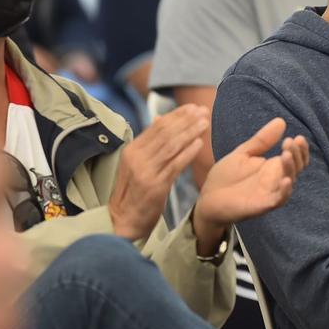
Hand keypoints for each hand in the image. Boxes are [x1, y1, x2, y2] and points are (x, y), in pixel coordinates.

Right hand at [108, 104, 208, 241]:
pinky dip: (188, 153)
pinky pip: (174, 165)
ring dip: (190, 132)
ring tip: (205, 123)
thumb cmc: (135, 191)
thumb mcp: (137, 163)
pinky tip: (199, 144)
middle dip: (186, 120)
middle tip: (203, 111)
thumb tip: (161, 118)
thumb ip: (150, 142)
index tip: (193, 107)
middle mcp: (137, 157)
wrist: (124, 220)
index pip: (157, 126)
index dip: (177, 115)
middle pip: (165, 132)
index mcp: (132, 149)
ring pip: (171, 146)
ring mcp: (145, 171)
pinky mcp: (155, 186)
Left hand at [193, 118, 309, 252]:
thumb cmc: (225, 177)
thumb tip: (281, 121)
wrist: (207, 198)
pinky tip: (285, 180)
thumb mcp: (243, 154)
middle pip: (296, 168)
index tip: (298, 137)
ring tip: (285, 154)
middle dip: (297, 154)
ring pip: (289, 181)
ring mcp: (270, 192)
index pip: (295, 158)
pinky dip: (285, 191)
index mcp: (272, 167)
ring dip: (291, 168)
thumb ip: (261, 140)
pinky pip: (279, 200)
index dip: (300, 149)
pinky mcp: (262, 205)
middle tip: (289, 142)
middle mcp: (275, 180)